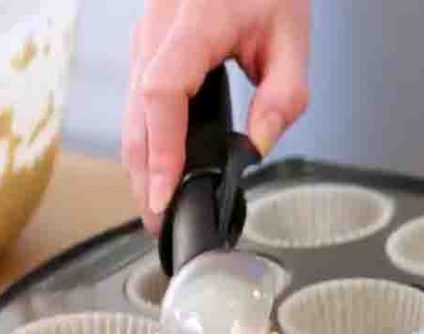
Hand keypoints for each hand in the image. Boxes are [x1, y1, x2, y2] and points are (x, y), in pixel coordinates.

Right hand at [123, 0, 308, 233]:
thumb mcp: (292, 37)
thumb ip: (282, 96)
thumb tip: (257, 145)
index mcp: (195, 24)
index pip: (162, 93)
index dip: (161, 148)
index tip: (166, 191)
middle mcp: (157, 31)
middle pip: (137, 113)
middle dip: (145, 172)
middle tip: (159, 219)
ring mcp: (146, 39)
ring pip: (131, 111)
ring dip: (140, 161)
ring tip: (156, 205)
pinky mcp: (147, 48)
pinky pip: (137, 102)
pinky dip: (145, 140)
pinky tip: (157, 168)